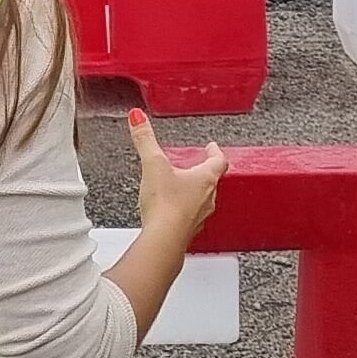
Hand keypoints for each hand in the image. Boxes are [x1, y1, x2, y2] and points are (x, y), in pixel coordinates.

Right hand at [126, 108, 226, 250]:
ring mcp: (199, 217)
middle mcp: (207, 198)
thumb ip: (145, 140)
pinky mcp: (187, 232)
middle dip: (204, 172)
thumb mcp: (153, 165)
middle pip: (211, 181)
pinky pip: (189, 218)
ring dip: (195, 192)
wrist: (164, 240)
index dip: (215, 152)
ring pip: (202, 201)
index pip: (218, 161)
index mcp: (205, 179)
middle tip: (197, 166)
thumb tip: (138, 117)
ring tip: (183, 188)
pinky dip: (184, 211)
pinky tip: (171, 212)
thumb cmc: (166, 205)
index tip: (212, 146)